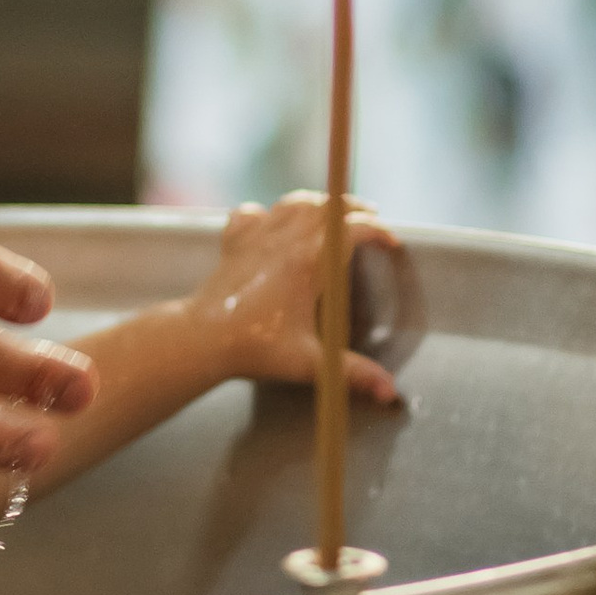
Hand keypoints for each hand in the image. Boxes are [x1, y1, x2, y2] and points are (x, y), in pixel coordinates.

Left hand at [200, 193, 399, 404]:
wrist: (204, 337)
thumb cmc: (257, 349)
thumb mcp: (311, 362)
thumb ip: (354, 373)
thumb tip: (391, 392)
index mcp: (309, 261)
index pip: (353, 229)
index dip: (378, 232)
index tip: (391, 243)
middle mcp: (285, 239)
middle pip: (328, 206)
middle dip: (355, 209)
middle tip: (372, 219)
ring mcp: (257, 236)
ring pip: (294, 202)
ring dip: (318, 204)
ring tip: (333, 213)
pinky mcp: (234, 241)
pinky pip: (254, 212)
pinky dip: (267, 213)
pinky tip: (272, 224)